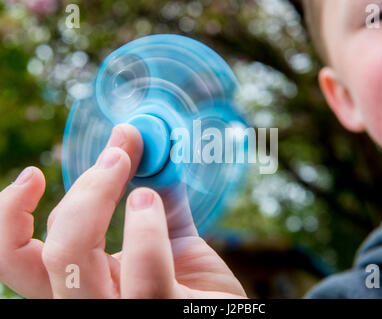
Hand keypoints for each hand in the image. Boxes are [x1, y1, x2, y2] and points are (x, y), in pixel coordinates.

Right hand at [0, 124, 245, 298]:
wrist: (231, 315)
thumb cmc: (197, 286)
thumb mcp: (172, 237)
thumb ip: (156, 195)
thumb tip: (138, 139)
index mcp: (84, 284)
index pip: (17, 261)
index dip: (9, 216)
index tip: (33, 174)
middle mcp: (91, 303)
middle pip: (49, 253)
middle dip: (81, 192)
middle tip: (116, 156)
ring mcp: (123, 313)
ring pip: (75, 260)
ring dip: (102, 201)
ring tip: (141, 187)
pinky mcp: (160, 313)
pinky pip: (143, 271)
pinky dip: (146, 226)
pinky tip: (153, 205)